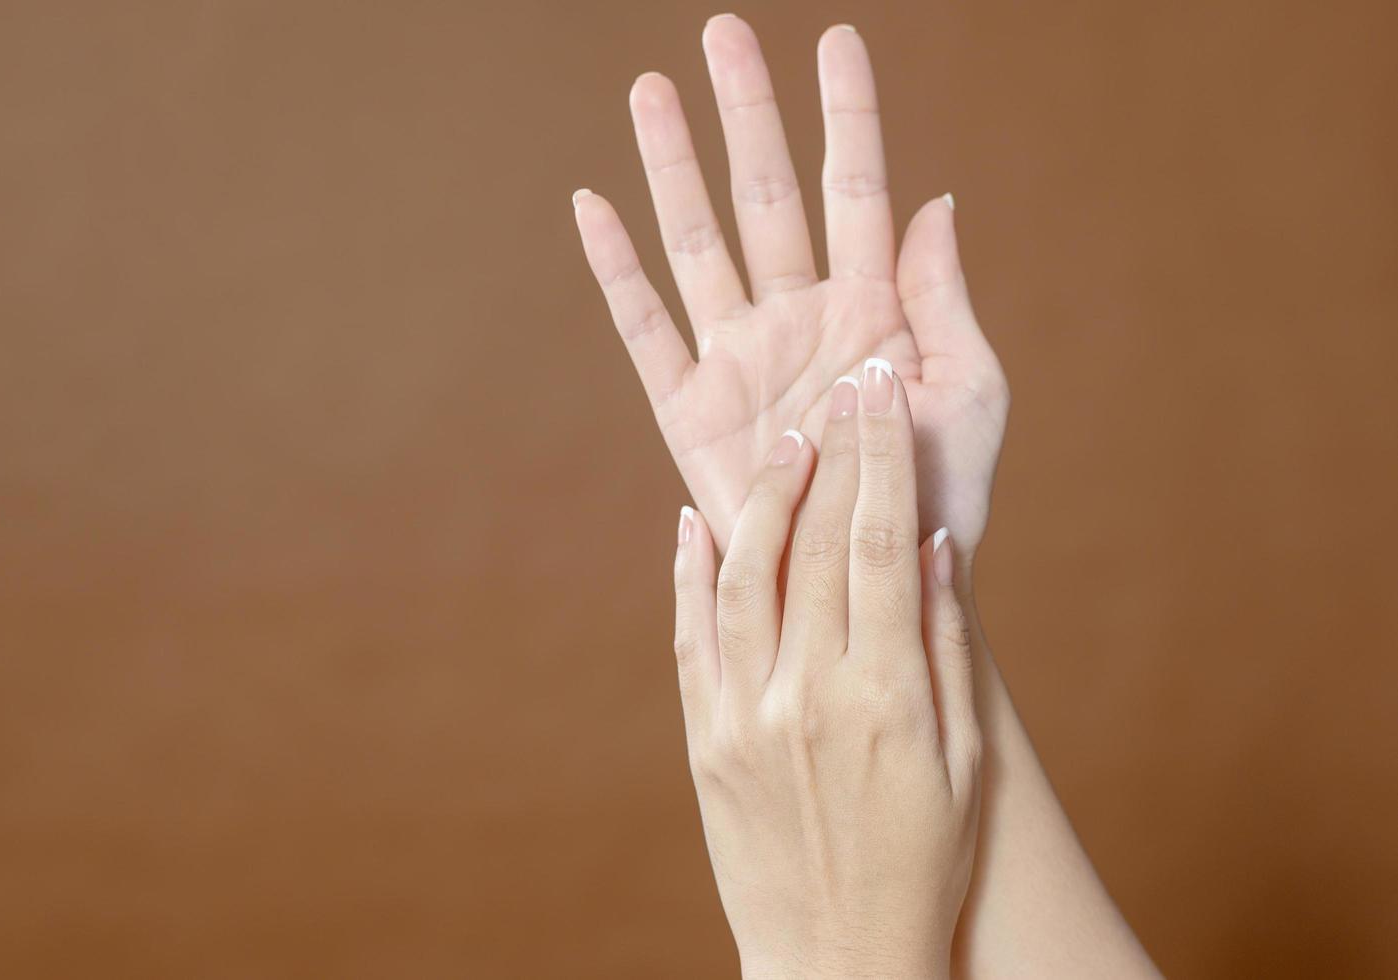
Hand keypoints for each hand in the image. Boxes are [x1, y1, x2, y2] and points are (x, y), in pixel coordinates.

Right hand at [574, 16, 1007, 556]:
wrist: (878, 580)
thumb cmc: (938, 493)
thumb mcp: (971, 390)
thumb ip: (943, 294)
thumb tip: (935, 197)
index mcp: (872, 304)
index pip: (855, 185)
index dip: (846, 114)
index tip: (835, 39)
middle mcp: (798, 315)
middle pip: (764, 192)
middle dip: (746, 112)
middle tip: (722, 32)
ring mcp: (741, 357)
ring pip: (699, 241)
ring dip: (673, 166)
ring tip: (650, 91)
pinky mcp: (691, 409)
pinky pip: (645, 328)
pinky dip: (618, 271)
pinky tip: (593, 208)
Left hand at [671, 361, 979, 978]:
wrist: (838, 959)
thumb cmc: (924, 862)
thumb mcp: (964, 760)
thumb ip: (947, 646)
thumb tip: (933, 543)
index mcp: (889, 695)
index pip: (882, 544)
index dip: (883, 457)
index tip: (883, 391)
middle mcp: (809, 694)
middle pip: (817, 544)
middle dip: (835, 452)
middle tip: (845, 385)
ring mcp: (745, 716)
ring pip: (746, 575)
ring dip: (766, 497)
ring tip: (788, 439)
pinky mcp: (703, 740)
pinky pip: (691, 636)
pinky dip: (688, 571)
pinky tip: (697, 519)